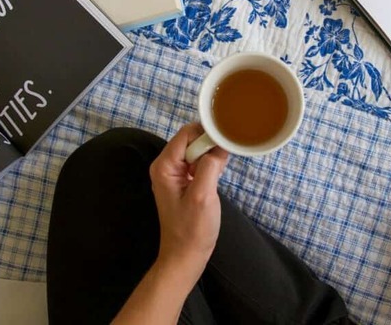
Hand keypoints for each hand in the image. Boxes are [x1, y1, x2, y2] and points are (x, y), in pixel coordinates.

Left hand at [149, 123, 228, 285]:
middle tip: (226, 157)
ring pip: (196, 151)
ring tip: (223, 167)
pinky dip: (210, 164)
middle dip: (210, 145)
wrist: (185, 256)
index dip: (206, 133)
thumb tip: (219, 145)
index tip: (226, 138)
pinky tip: (218, 174)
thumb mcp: (203, 195)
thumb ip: (209, 166)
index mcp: (164, 166)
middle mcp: (165, 166)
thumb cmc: (192, 229)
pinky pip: (198, 162)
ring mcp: (174, 174)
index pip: (186, 134)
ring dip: (211, 155)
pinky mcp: (183, 181)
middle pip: (191, 140)